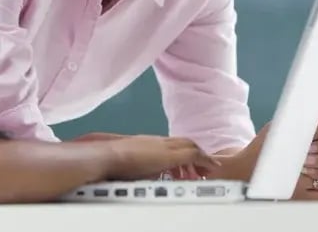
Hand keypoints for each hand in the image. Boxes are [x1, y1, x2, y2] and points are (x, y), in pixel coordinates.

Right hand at [74, 133, 208, 179]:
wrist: (107, 156)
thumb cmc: (113, 162)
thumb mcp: (130, 164)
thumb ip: (141, 167)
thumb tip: (144, 175)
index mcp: (149, 143)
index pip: (173, 143)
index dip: (185, 152)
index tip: (190, 164)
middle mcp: (158, 141)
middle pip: (184, 141)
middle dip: (197, 153)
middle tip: (205, 166)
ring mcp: (164, 146)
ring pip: (190, 145)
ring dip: (201, 156)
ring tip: (208, 169)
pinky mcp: (168, 154)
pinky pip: (193, 154)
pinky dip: (204, 159)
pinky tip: (210, 167)